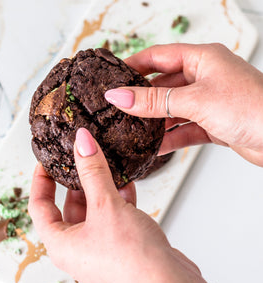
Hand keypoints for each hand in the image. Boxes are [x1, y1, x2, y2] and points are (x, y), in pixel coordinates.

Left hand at [29, 128, 217, 282]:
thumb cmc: (131, 260)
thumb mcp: (105, 206)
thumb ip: (93, 172)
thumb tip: (82, 143)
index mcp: (62, 243)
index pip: (39, 206)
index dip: (41, 180)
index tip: (47, 160)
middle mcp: (79, 246)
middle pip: (70, 205)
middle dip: (77, 180)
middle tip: (82, 157)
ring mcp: (101, 244)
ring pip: (95, 208)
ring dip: (102, 187)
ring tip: (106, 165)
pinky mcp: (121, 242)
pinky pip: (114, 214)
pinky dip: (119, 198)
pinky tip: (127, 183)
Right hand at [104, 43, 262, 166]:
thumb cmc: (253, 108)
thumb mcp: (195, 100)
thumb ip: (155, 100)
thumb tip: (121, 96)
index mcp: (202, 59)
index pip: (158, 56)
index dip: (133, 65)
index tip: (113, 77)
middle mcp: (204, 78)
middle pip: (163, 85)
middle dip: (142, 98)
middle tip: (120, 108)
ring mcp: (208, 102)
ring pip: (172, 110)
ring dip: (155, 121)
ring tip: (133, 130)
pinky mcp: (213, 123)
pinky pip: (184, 129)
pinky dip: (170, 138)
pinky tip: (155, 146)